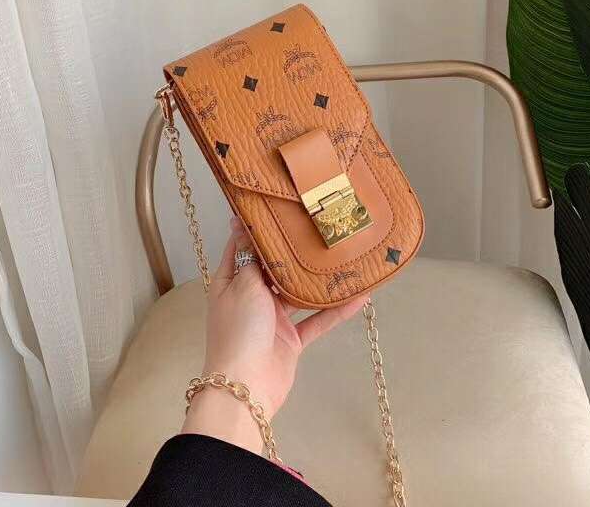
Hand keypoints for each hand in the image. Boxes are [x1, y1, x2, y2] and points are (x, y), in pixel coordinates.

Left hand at [181, 216, 367, 452]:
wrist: (245, 386)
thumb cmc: (240, 328)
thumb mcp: (243, 285)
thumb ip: (251, 258)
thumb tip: (240, 223)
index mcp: (230, 281)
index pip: (241, 246)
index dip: (254, 226)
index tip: (273, 203)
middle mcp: (251, 296)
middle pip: (274, 268)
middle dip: (292, 251)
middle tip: (317, 225)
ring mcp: (272, 319)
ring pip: (298, 293)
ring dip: (318, 280)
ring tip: (343, 257)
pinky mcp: (291, 340)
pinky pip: (316, 321)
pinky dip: (335, 311)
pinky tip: (358, 298)